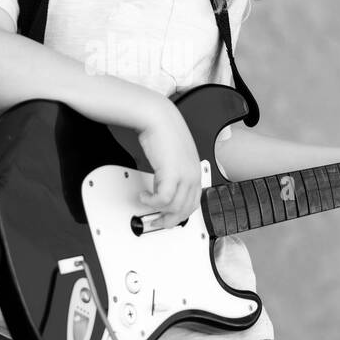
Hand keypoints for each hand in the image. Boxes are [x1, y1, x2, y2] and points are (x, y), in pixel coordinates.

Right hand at [135, 99, 203, 228]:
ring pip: (174, 207)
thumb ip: (174, 172)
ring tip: (145, 202)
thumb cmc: (164, 131)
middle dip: (168, 220)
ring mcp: (184, 175)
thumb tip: (163, 188)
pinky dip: (151, 202)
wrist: (158, 117)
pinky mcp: (172, 173)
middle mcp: (193, 175)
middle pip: (185, 210)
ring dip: (157, 211)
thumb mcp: (174, 156)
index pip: (193, 203)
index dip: (179, 214)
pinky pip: (163, 199)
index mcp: (196, 172)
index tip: (167, 218)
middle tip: (155, 222)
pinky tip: (144, 196)